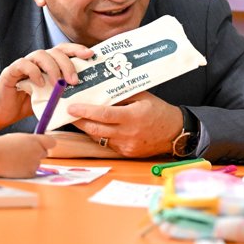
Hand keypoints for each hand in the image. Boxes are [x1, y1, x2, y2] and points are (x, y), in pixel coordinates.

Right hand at [0, 43, 93, 131]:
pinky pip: (23, 64)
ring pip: (40, 55)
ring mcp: (23, 64)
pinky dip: (34, 72)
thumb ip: (64, 93)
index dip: (76, 49)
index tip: (90, 54)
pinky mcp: (10, 72)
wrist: (3, 114)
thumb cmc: (28, 105)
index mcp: (48, 64)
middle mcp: (36, 61)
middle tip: (75, 80)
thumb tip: (86, 97)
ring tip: (58, 83)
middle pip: (55, 51)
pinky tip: (40, 83)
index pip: (63, 50)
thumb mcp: (51, 99)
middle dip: (67, 63)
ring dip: (52, 68)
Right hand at [0, 133, 55, 177]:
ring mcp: (34, 163)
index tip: (42, 145)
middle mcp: (38, 151)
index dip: (46, 144)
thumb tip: (37, 145)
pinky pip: (32, 172)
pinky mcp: (30, 173)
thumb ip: (31, 141)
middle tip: (23, 153)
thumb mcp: (19, 137)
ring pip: (37, 163)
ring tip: (15, 160)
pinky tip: (15, 166)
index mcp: (36, 140)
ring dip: (30, 162)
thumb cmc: (2, 145)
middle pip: (44, 153)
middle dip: (37, 153)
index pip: (51, 142)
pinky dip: (25, 170)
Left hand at [68, 91, 183, 157]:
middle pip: (96, 129)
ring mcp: (126, 146)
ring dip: (88, 128)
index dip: (85, 111)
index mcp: (132, 117)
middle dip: (79, 121)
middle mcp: (128, 133)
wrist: (175, 133)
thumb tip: (101, 90)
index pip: (103, 114)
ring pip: (100, 137)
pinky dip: (101, 135)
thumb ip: (122, 94)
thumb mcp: (142, 97)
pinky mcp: (127, 153)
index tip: (72, 107)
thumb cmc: (159, 111)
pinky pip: (108, 144)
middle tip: (68, 113)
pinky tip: (96, 127)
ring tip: (78, 119)